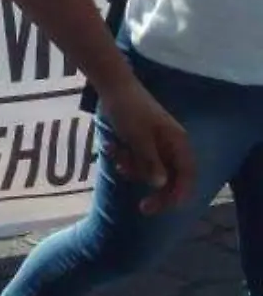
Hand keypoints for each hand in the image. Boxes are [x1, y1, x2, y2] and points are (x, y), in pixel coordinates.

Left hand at [97, 77, 194, 213]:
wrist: (112, 87)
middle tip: (142, 208)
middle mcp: (171, 145)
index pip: (187, 175)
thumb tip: (161, 183)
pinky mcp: (141, 141)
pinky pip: (136, 159)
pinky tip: (108, 146)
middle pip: (170, 178)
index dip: (178, 194)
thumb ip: (150, 161)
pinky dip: (123, 157)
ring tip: (114, 152)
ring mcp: (156, 144)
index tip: (162, 208)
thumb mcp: (138, 137)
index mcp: (177, 143)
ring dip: (131, 168)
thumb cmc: (129, 110)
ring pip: (149, 170)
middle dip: (155, 191)